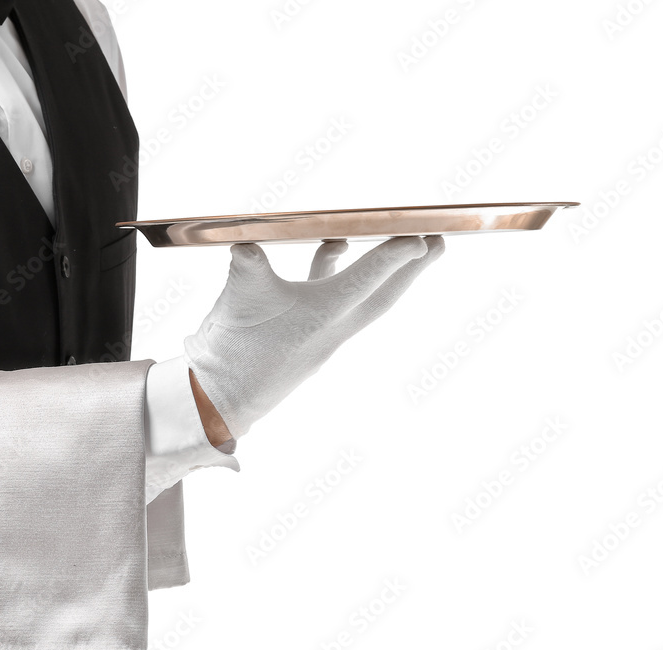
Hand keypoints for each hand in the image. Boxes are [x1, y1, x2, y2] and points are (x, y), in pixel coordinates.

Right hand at [184, 235, 445, 438]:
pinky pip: (333, 298)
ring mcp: (320, 334)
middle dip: (414, 270)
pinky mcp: (304, 336)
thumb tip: (246, 245)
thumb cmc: (233, 353)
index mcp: (322, 316)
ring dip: (383, 273)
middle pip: (383, 295)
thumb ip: (247, 267)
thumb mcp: (237, 301)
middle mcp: (331, 327)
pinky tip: (333, 249)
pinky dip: (337, 272)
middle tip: (442, 244)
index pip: (368, 280)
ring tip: (404, 246)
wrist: (221, 398)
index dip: (395, 256)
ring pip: (362, 297)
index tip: (423, 238)